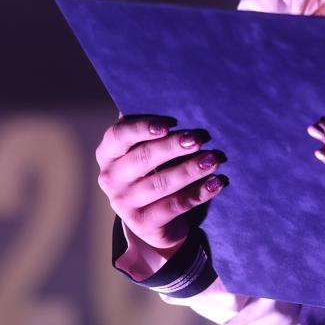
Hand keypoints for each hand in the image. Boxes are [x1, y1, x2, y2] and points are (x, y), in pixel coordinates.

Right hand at [95, 114, 227, 261]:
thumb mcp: (145, 150)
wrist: (153, 221)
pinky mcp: (143, 223)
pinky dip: (199, 193)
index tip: (168, 125)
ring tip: (214, 159)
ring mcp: (124, 204)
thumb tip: (176, 101)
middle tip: (200, 138)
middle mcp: (110, 178)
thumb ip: (152, 131)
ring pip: (161, 183)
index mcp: (108, 153)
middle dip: (174, 147)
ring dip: (190, 170)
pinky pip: (175, 205)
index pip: (118, 136)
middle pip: (143, 158)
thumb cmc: (152, 171)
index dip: (142, 128)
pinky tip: (217, 183)